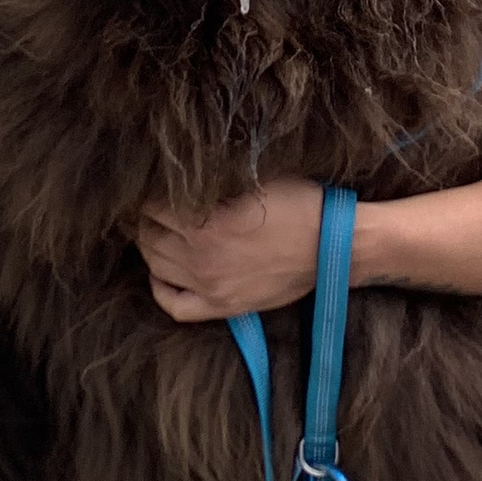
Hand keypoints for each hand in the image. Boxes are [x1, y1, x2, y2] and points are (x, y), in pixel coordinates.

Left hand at [138, 176, 326, 322]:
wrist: (333, 247)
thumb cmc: (299, 205)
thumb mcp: (255, 180)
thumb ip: (215, 180)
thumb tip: (184, 173)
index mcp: (206, 223)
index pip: (153, 206)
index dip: (153, 194)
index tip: (159, 187)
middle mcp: (201, 258)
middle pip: (149, 237)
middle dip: (148, 219)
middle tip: (158, 208)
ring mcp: (210, 287)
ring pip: (156, 268)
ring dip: (151, 248)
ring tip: (160, 234)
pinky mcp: (223, 307)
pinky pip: (174, 306)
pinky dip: (160, 290)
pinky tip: (162, 274)